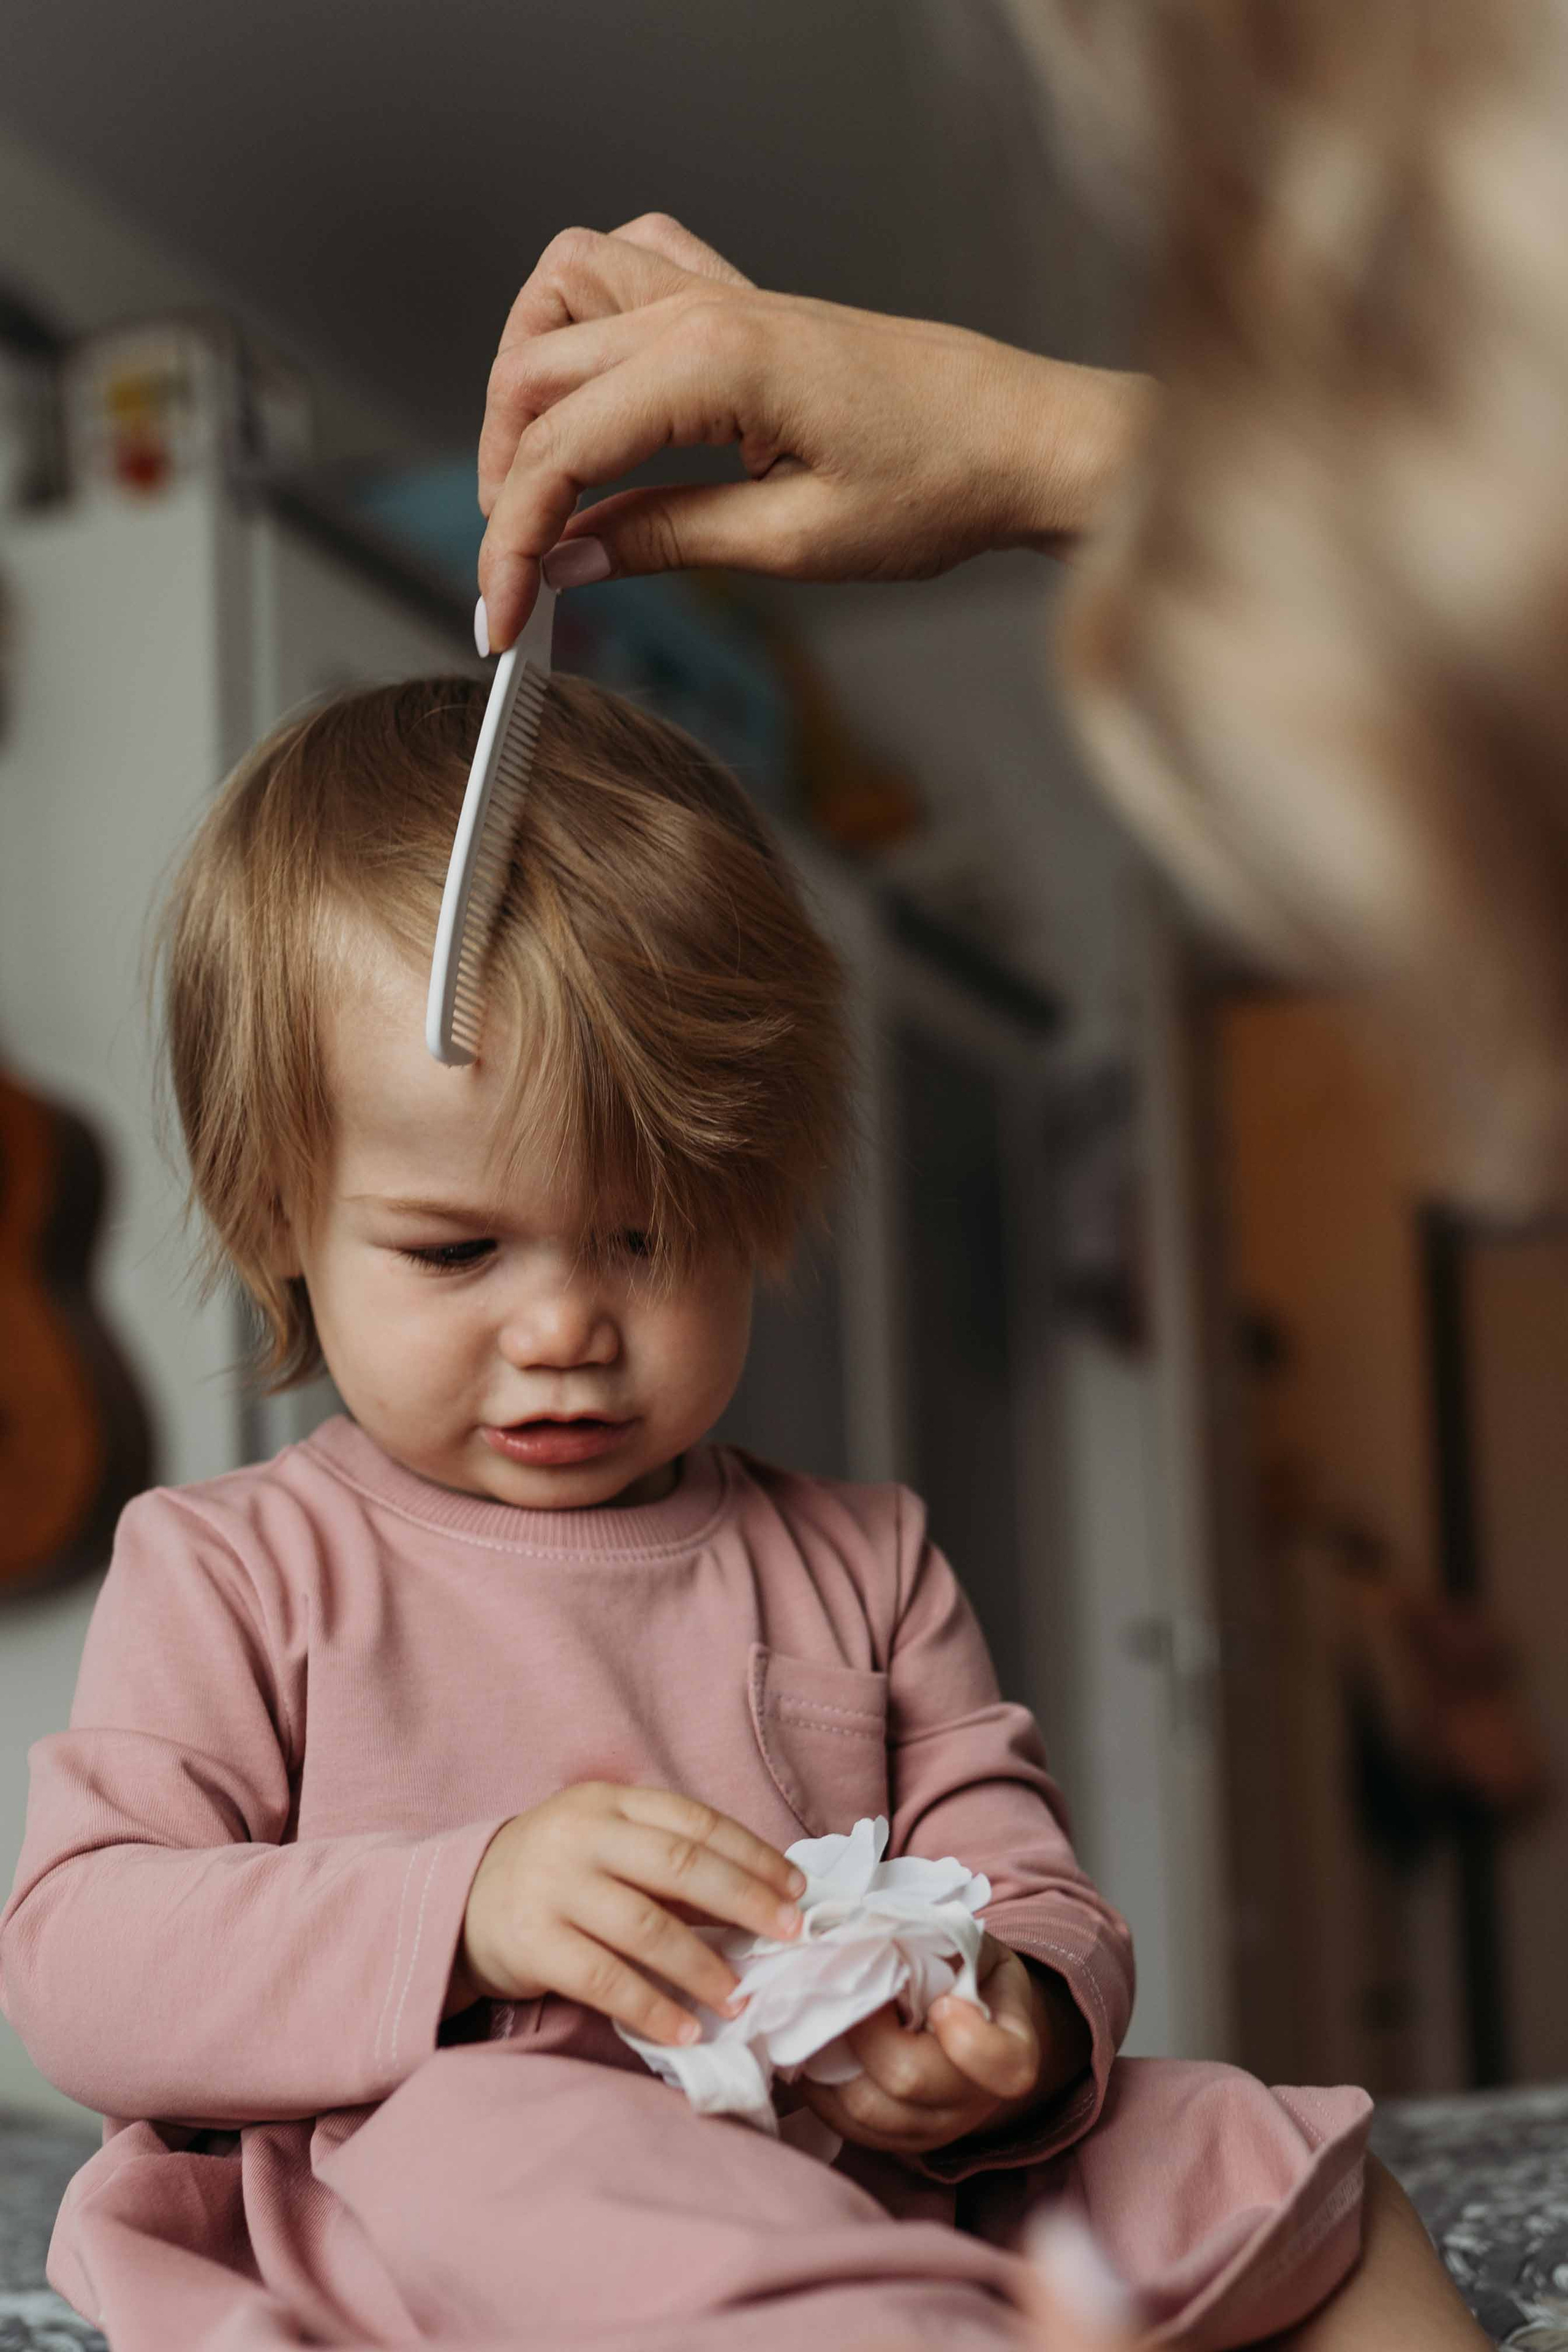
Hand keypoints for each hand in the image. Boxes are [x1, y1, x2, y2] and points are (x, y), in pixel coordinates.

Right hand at [449, 1783, 804, 2046]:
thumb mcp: (609, 1843)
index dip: (752, 1855)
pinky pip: (604, 1979)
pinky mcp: (532, 1944)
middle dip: (744, 1902)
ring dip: (703, 1967)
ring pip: (645, 1927)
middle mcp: (581, 1835)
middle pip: (679, 1866)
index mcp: (609, 1801)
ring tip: (740, 1999)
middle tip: (791, 1937)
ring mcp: (553, 1887)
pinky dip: (652, 2008)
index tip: (797, 1890)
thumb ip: (670, 1860)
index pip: (695, 1822)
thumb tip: (760, 1897)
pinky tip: (685, 2031)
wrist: (463, 1900)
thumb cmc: (560, 1872)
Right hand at [476, 212, 1153, 649]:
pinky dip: (582, 319)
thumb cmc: (941, 484)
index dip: (512, 546)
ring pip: (557, 297)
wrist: (1023, 437)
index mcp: (712, 365)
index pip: (560, 452)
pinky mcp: (740, 298)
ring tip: (539, 478)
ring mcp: (717, 290)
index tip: (499, 619)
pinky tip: (594, 388)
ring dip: (524, 384)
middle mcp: (700, 307)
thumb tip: (568, 564)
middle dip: (504, 480)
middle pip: (534, 376)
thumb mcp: (794, 543)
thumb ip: (665, 542)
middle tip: (518, 573)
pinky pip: (624, 266)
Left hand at [797, 1936, 1089, 2159]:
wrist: (982, 2028)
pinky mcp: (891, 2142)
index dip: (968, 2037)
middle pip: (910, 2081)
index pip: (1002, 2065)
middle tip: (848, 1985)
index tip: (941, 2002)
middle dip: (866, 2029)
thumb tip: (875, 1935)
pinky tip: (809, 2044)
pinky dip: (817, 2084)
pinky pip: (843, 2125)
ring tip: (815, 2011)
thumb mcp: (974, 1947)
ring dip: (829, 2057)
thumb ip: (943, 1944)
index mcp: (1012, 2050)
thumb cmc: (974, 1974)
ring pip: (865, 2110)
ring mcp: (931, 2130)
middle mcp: (973, 2103)